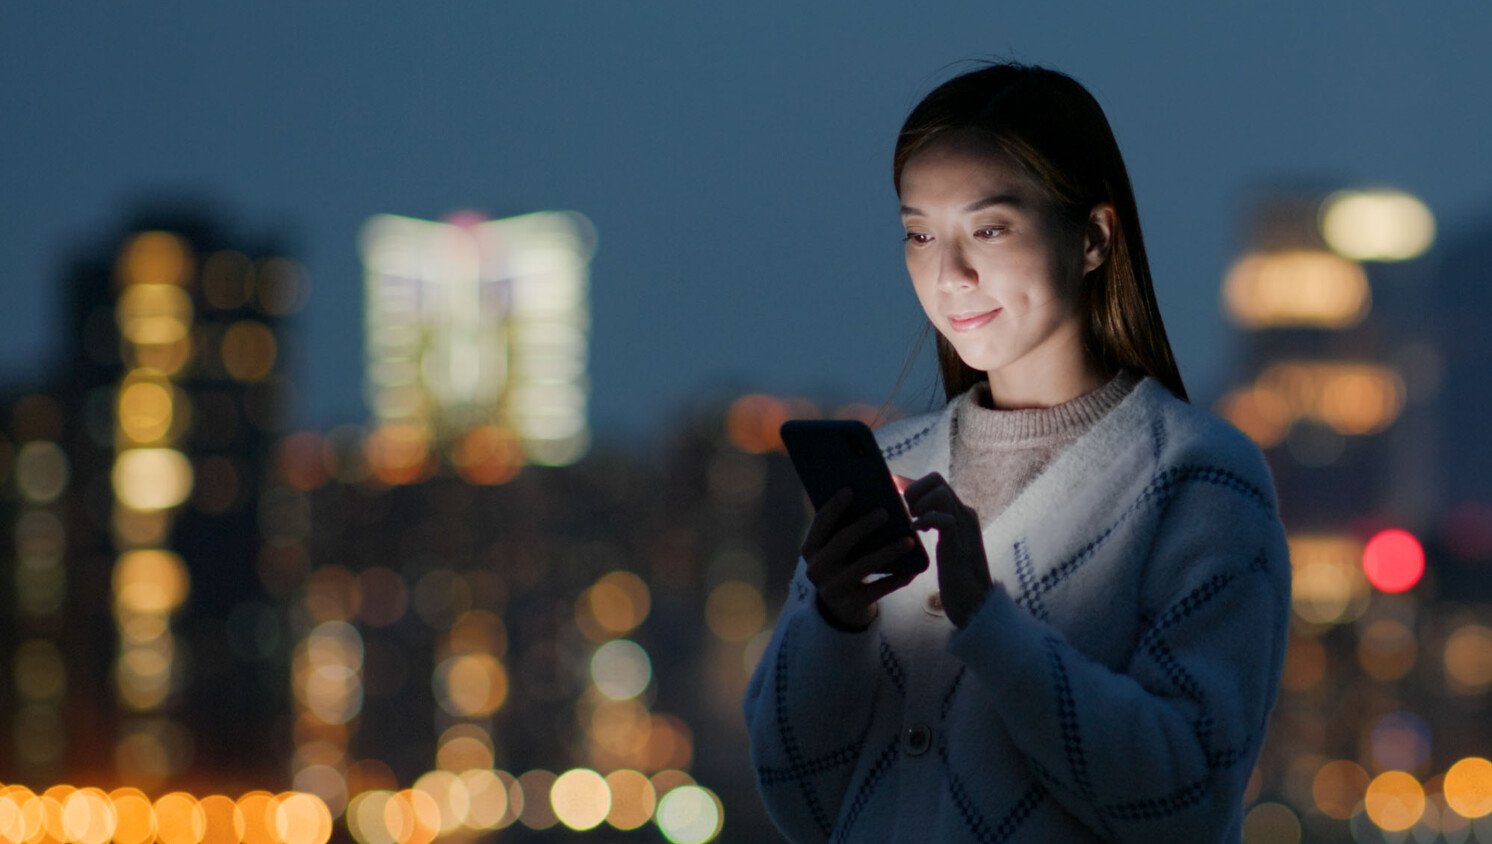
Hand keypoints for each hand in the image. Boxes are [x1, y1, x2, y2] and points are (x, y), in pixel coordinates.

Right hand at [802, 488, 917, 629]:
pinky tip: (912, 571)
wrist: (842, 608)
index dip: (834, 506)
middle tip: (885, 512)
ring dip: (888, 552)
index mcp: (810, 550)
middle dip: (863, 525)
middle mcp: (816, 569)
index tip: (851, 490)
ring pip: (863, 565)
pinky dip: (896, 580)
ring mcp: (832, 589)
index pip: (820, 523)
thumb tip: (869, 497)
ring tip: (909, 541)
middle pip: (841, 541)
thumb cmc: (843, 565)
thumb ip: (842, 528)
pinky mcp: (851, 604)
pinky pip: (878, 590)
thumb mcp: (834, 550)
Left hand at [902, 472, 991, 627]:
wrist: (976, 605)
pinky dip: (925, 521)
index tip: (895, 497)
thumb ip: (932, 525)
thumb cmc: (955, 578)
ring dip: (919, 504)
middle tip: (908, 514)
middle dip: (914, 490)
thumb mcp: (943, 544)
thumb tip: (908, 513)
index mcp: (959, 512)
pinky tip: (917, 533)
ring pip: (940, 492)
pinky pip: (944, 519)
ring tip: (914, 523)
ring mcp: (964, 527)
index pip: (934, 481)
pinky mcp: (959, 544)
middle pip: (936, 479)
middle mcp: (964, 514)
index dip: (910, 484)